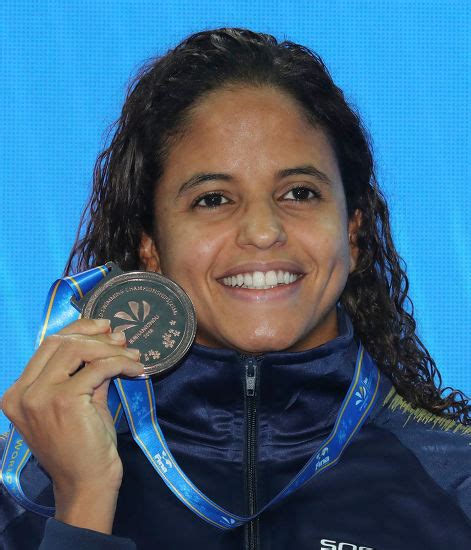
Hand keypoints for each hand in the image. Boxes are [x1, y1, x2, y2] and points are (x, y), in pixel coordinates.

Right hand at [1, 318, 143, 531]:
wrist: (87, 484)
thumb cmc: (84, 446)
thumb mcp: (80, 401)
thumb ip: (88, 370)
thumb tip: (111, 337)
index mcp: (19, 392)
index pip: (47, 345)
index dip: (78, 329)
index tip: (104, 327)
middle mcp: (22, 392)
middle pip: (59, 342)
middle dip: (95, 335)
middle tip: (122, 339)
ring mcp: (39, 396)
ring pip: (77, 350)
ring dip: (110, 348)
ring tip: (132, 354)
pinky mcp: (63, 400)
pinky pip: (98, 368)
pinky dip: (121, 363)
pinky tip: (136, 368)